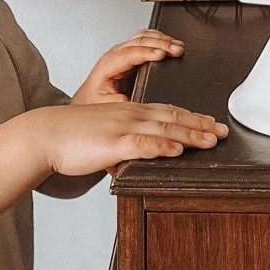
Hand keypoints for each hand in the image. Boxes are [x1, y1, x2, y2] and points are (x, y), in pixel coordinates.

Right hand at [36, 100, 226, 177]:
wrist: (45, 134)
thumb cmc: (71, 138)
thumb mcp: (104, 135)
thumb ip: (124, 145)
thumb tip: (135, 158)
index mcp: (129, 112)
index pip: (168, 111)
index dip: (192, 117)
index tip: (211, 123)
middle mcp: (131, 115)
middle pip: (173, 117)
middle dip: (201, 124)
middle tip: (223, 131)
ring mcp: (123, 127)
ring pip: (165, 128)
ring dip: (191, 134)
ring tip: (211, 140)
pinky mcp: (114, 142)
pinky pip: (143, 143)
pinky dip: (163, 146)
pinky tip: (178, 150)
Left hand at [73, 29, 184, 103]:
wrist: (89, 98)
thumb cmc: (95, 100)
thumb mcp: (100, 105)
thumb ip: (112, 102)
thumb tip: (124, 98)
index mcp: (108, 65)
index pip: (129, 54)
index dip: (147, 52)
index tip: (162, 54)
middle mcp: (115, 55)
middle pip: (139, 41)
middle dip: (160, 43)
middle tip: (177, 50)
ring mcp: (123, 51)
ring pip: (143, 37)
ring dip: (162, 39)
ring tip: (178, 46)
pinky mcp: (131, 53)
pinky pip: (145, 39)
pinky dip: (160, 39)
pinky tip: (171, 42)